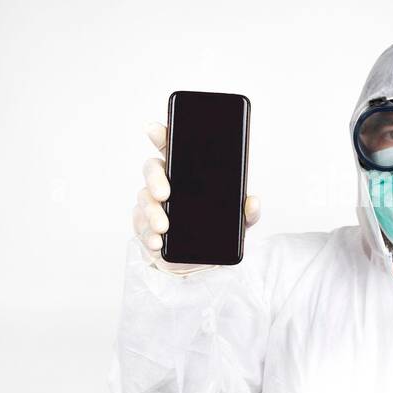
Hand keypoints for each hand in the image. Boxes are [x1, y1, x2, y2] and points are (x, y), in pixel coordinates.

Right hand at [133, 120, 260, 274]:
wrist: (200, 263)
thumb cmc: (214, 230)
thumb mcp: (237, 221)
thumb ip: (247, 211)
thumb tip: (253, 202)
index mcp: (186, 173)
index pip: (170, 147)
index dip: (161, 135)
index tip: (153, 129)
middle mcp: (166, 183)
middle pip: (152, 169)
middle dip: (155, 179)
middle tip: (164, 195)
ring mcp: (152, 204)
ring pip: (143, 198)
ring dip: (152, 213)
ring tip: (163, 228)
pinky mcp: (144, 226)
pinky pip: (139, 226)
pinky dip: (147, 234)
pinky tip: (156, 241)